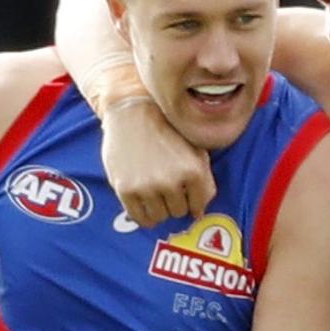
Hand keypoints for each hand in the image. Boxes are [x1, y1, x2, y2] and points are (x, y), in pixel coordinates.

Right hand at [102, 98, 214, 226]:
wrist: (132, 112)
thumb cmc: (167, 131)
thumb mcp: (195, 151)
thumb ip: (204, 181)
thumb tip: (198, 214)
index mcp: (193, 171)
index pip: (198, 206)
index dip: (192, 201)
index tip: (184, 193)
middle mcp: (172, 181)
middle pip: (178, 212)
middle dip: (174, 202)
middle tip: (165, 185)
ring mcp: (148, 186)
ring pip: (159, 217)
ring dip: (158, 208)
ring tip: (154, 190)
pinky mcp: (126, 189)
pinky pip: (139, 218)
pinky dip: (143, 215)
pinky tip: (143, 201)